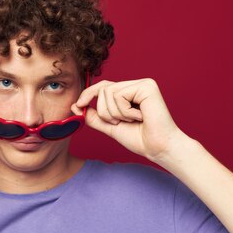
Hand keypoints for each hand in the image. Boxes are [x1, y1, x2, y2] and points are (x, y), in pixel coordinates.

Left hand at [70, 78, 184, 161]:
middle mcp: (135, 85)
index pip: (102, 86)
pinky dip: (124, 111)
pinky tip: (139, 117)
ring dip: (115, 113)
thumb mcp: (109, 126)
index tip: (78, 105)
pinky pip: (120, 95)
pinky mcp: (147, 86)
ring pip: (109, 92)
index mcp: (128, 92)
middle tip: (118, 123)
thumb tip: (76, 106)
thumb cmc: (139, 138)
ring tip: (131, 120)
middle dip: (104, 111)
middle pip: (102, 89)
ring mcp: (142, 84)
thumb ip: (94, 116)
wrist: (156, 148)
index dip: (87, 94)